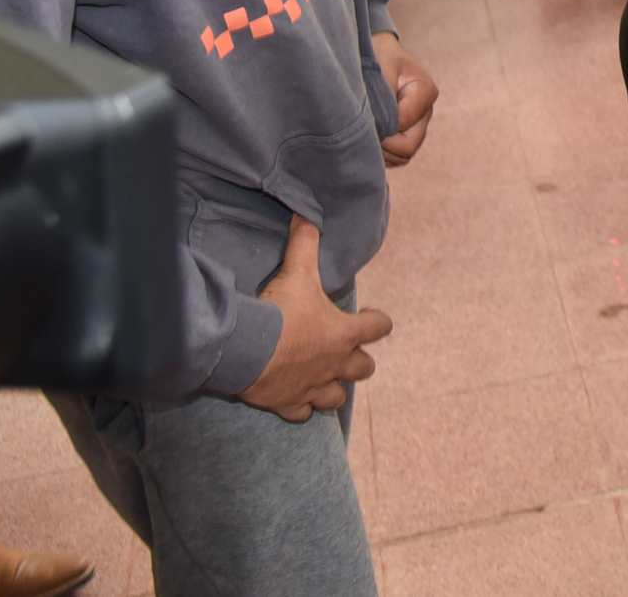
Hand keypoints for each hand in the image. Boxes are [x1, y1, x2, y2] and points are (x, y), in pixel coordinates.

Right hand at [240, 217, 392, 422]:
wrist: (248, 351)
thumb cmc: (279, 312)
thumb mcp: (296, 272)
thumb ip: (305, 243)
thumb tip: (307, 214)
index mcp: (345, 333)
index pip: (379, 327)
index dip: (377, 321)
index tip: (369, 316)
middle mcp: (335, 364)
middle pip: (364, 369)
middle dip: (359, 361)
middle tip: (346, 350)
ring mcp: (313, 387)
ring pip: (336, 397)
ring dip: (334, 388)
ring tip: (325, 378)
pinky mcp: (289, 404)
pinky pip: (303, 413)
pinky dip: (301, 407)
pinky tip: (295, 399)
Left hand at [369, 30, 437, 165]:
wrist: (376, 52)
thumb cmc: (377, 54)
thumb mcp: (380, 66)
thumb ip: (384, 94)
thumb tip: (381, 127)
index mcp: (425, 92)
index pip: (403, 125)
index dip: (381, 126)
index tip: (363, 115)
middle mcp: (425, 112)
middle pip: (408, 147)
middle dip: (382, 143)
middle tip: (362, 129)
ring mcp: (418, 125)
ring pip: (402, 156)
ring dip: (381, 151)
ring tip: (364, 131)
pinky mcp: (407, 134)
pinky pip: (397, 157)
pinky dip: (381, 154)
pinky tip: (369, 136)